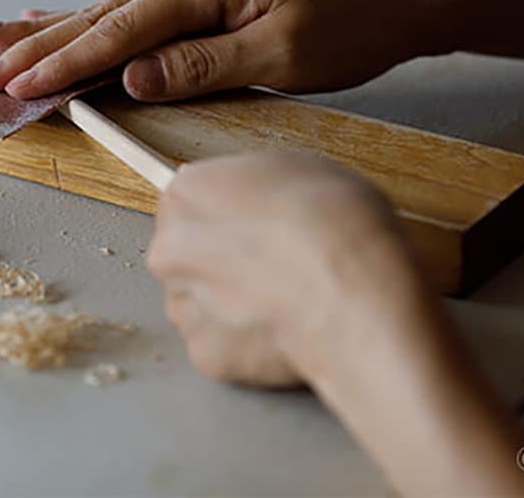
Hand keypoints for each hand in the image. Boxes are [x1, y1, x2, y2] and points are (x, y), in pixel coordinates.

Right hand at [0, 0, 429, 100]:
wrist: (391, 2)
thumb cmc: (347, 30)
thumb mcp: (280, 55)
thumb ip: (200, 66)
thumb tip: (129, 79)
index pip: (120, 31)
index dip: (63, 62)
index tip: (14, 86)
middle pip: (98, 15)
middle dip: (34, 47)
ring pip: (105, 11)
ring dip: (46, 32)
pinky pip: (128, 11)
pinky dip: (83, 22)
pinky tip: (45, 18)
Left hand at [146, 151, 427, 388]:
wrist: (354, 291)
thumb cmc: (335, 223)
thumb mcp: (298, 170)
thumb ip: (256, 189)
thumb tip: (256, 204)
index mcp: (186, 195)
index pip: (192, 204)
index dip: (230, 218)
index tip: (256, 229)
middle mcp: (169, 250)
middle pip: (189, 257)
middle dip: (224, 264)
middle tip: (275, 269)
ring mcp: (183, 306)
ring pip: (203, 305)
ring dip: (234, 306)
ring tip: (287, 302)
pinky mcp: (206, 354)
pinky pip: (225, 347)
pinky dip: (251, 345)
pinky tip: (287, 331)